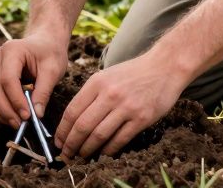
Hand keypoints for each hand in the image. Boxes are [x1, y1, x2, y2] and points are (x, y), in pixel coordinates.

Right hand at [0, 31, 69, 128]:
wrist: (44, 42)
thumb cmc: (50, 53)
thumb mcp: (53, 70)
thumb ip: (44, 92)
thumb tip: (36, 114)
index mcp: (12, 50)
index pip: (8, 80)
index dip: (16, 101)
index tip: (28, 116)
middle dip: (6, 110)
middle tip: (21, 124)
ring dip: (0, 113)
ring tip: (17, 123)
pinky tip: (12, 116)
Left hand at [53, 52, 187, 159]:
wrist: (164, 67)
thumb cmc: (133, 73)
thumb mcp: (107, 76)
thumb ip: (91, 94)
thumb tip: (73, 120)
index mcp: (97, 82)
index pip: (72, 111)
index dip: (62, 130)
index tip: (58, 141)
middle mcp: (109, 95)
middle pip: (83, 126)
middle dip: (71, 144)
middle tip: (66, 155)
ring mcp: (126, 107)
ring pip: (99, 135)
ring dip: (87, 150)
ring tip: (82, 156)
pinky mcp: (141, 118)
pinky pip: (120, 139)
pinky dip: (108, 149)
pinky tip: (103, 153)